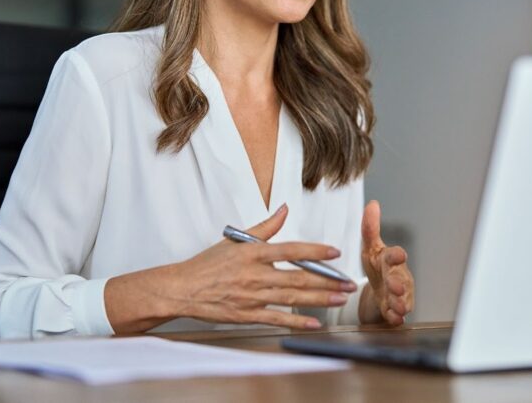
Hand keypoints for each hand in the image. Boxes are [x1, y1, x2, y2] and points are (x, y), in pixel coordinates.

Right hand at [156, 204, 357, 329]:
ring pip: (292, 297)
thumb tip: (283, 209)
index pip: (291, 250)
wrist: (182, 289)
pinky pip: (276, 319)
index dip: (315, 251)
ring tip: (340, 299)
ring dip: (319, 299)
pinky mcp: (247, 315)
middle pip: (298, 277)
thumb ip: (264, 227)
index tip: (335, 252)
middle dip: (327, 281)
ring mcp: (252, 297)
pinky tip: (314, 322)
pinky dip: (296, 321)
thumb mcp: (235, 241)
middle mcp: (255, 275)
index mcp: (253, 254)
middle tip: (348, 282)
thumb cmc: (207, 265)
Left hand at [359, 200, 414, 325]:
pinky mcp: (394, 309)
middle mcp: (398, 276)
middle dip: (398, 284)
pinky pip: (397, 314)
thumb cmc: (377, 266)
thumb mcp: (370, 246)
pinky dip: (395, 317)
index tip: (399, 254)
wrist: (380, 290)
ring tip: (398, 306)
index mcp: (390, 259)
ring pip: (402, 298)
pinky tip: (394, 318)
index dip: (397, 255)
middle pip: (400, 279)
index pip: (395, 255)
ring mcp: (398, 294)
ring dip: (400, 302)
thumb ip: (370, 228)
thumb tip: (372, 204)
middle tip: (396, 287)